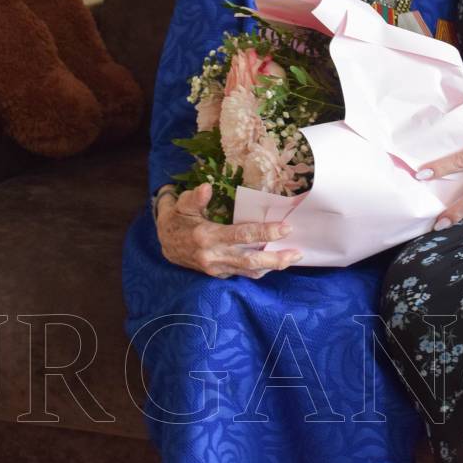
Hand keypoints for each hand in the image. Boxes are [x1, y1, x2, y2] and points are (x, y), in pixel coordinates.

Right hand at [155, 184, 302, 278]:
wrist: (164, 244)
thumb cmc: (178, 220)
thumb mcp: (182, 205)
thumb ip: (195, 198)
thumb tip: (206, 188)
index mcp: (207, 236)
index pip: (242, 236)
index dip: (265, 233)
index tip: (286, 228)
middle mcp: (214, 256)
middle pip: (250, 261)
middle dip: (276, 259)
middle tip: (297, 253)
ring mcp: (217, 268)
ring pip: (249, 272)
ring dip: (272, 267)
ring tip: (292, 259)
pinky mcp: (219, 274)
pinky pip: (243, 274)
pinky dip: (260, 270)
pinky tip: (274, 262)